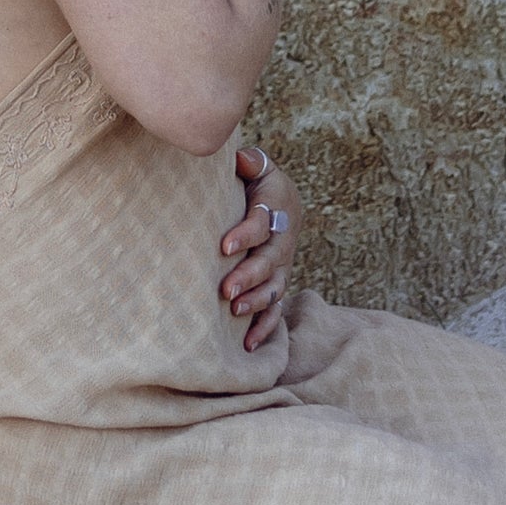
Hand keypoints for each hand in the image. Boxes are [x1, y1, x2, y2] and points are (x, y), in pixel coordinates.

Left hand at [221, 141, 299, 352]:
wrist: (281, 203)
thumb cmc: (259, 183)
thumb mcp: (259, 167)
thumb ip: (251, 162)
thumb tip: (241, 159)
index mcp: (277, 211)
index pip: (263, 224)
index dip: (245, 235)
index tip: (224, 246)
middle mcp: (282, 243)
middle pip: (269, 262)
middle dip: (248, 277)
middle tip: (225, 290)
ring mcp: (282, 267)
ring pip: (274, 288)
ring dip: (256, 302)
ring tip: (235, 312)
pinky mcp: (277, 285)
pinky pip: (276, 310)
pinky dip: (265, 328)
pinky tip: (249, 345)